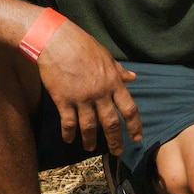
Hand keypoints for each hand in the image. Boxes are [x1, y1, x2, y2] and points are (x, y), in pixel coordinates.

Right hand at [36, 21, 140, 155]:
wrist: (55, 40)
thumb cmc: (82, 45)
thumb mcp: (105, 56)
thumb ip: (119, 71)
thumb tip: (133, 77)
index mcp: (113, 82)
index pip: (129, 109)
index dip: (135, 126)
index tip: (137, 138)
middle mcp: (99, 93)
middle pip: (110, 123)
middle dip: (115, 140)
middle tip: (117, 152)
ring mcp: (81, 98)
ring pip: (89, 126)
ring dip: (90, 140)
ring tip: (90, 148)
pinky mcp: (63, 100)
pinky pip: (68, 122)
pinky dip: (69, 133)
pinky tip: (69, 139)